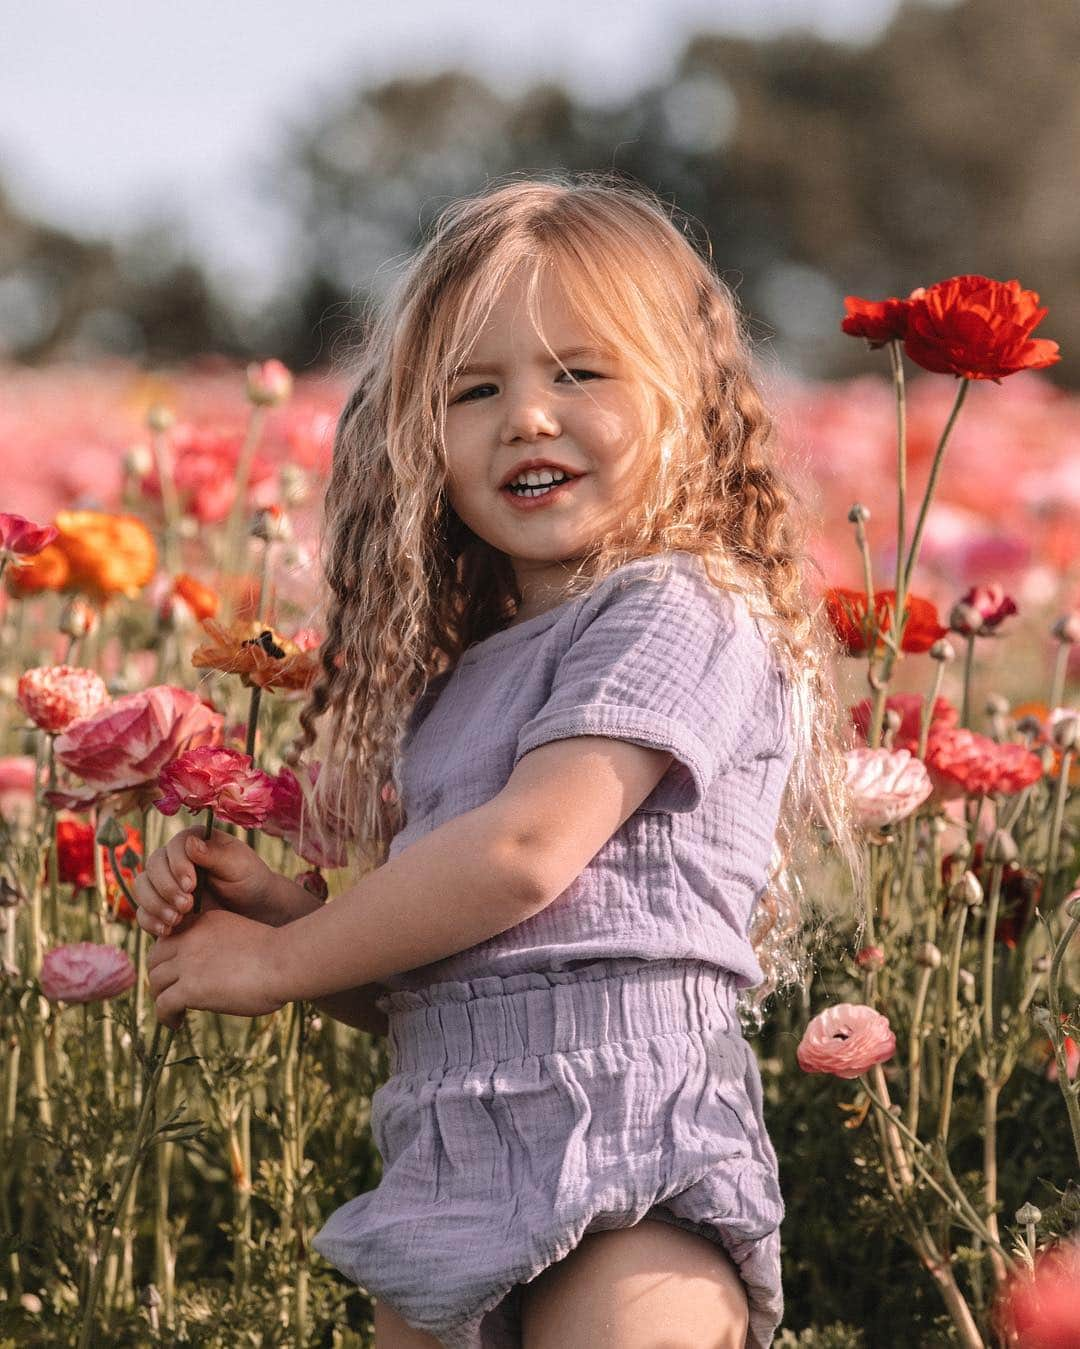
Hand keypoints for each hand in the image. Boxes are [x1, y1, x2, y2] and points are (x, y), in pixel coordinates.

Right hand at [133, 826, 275, 939]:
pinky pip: (143, 911)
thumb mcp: (239, 865)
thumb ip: (215, 855)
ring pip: (142, 888)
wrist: (253, 909)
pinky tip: (167, 929)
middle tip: (186, 905)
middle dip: (166, 888)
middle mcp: (174, 859)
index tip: (191, 885)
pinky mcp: (161, 906)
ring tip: (177, 919)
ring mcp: (165, 883)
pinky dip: (150, 920)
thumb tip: (190, 842)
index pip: (173, 847)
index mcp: (194, 841)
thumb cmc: (249, 880)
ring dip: (155, 904)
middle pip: (152, 866)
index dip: (177, 865)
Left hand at [146, 907, 285, 1030]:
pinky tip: (177, 1024)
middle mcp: (190, 938)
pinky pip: (163, 1004)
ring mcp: (187, 963)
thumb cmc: (277, 954)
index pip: (170, 938)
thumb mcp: (242, 936)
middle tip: (170, 993)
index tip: (178, 974)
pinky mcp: (189, 988)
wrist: (285, 961)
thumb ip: (222, 945)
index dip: (169, 957)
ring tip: (173, 1013)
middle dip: (159, 977)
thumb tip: (216, 969)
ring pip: (155, 982)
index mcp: (204, 922)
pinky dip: (165, 1017)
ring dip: (161, 998)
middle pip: (155, 958)